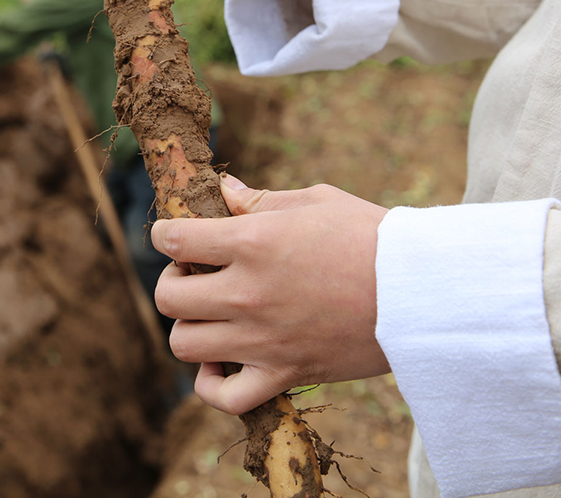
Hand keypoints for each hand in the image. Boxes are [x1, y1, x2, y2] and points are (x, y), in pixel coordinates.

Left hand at [151, 176, 389, 415]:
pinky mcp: (285, 374)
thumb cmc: (370, 235)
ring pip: (184, 345)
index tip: (176, 233)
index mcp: (251, 241)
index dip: (166, 233)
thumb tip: (222, 191)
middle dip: (172, 280)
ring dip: (188, 325)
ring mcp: (262, 340)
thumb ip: (258, 199)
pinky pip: (225, 398)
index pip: (173, 240)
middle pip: (167, 296)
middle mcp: (247, 293)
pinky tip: (222, 362)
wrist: (423, 291)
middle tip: (196, 273)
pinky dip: (212, 385)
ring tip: (212, 312)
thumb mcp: (314, 201)